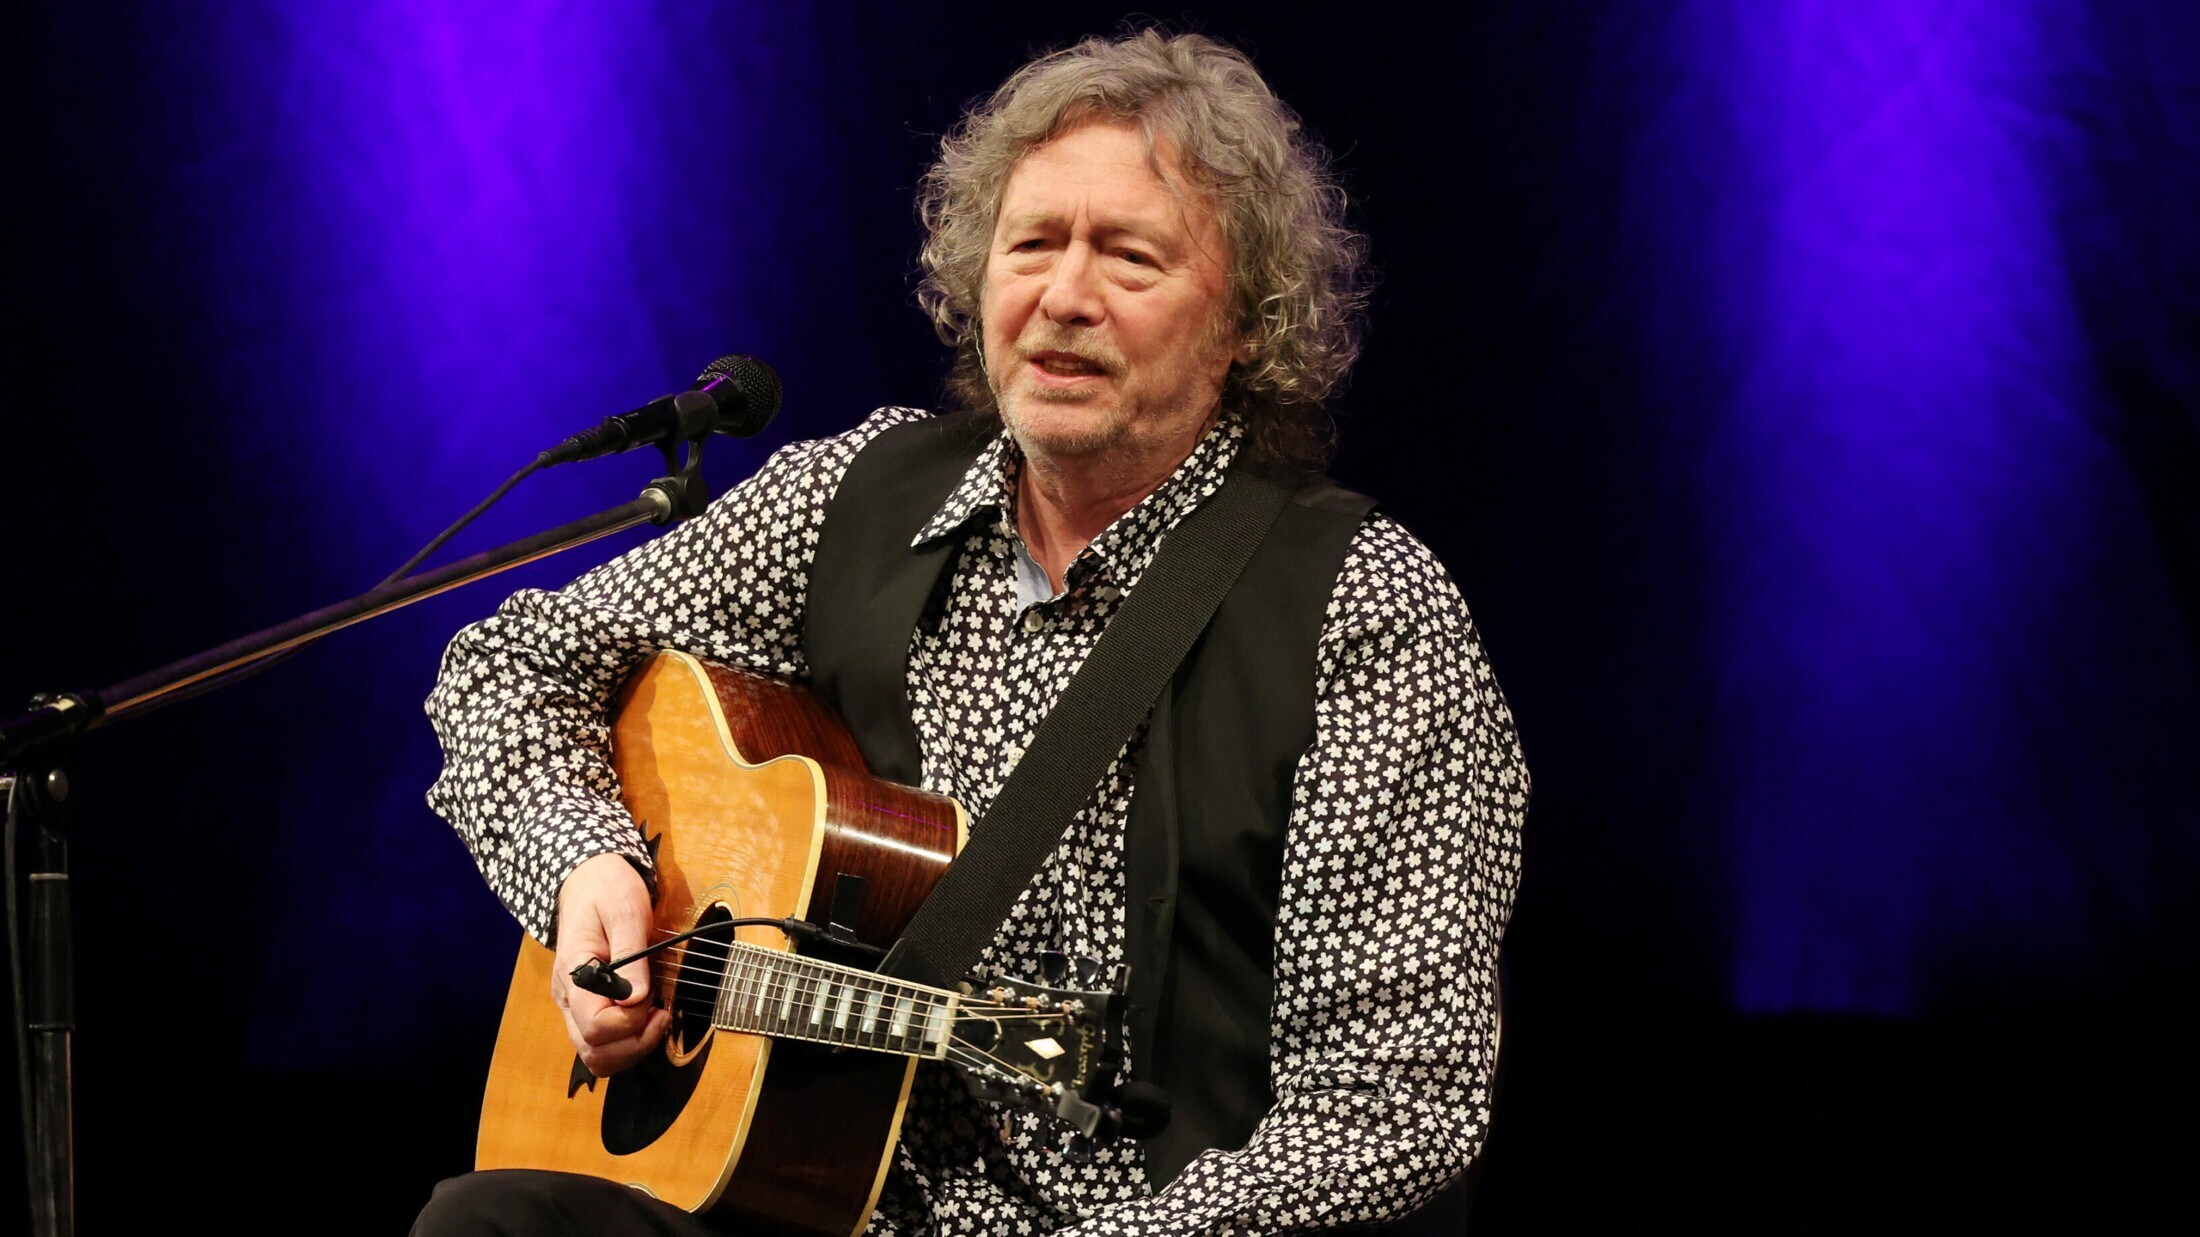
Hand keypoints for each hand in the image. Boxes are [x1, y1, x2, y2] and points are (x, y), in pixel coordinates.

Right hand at [551, 852, 671, 1076]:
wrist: (590, 880)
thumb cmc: (608, 890)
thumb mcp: (626, 911)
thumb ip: (631, 955)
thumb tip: (638, 998)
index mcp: (574, 974)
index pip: (595, 1026)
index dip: (630, 1021)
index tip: (652, 996)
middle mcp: (568, 998)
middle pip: (594, 1052)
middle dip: (635, 1043)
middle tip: (662, 1013)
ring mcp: (576, 1007)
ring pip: (597, 1056)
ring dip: (632, 1048)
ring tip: (657, 1017)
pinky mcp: (588, 1009)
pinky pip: (604, 1045)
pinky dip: (629, 1042)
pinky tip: (648, 1016)